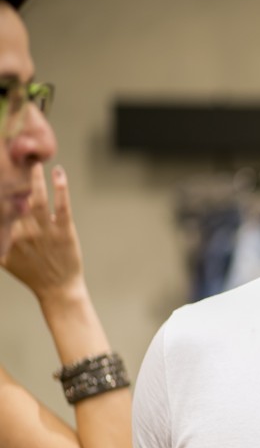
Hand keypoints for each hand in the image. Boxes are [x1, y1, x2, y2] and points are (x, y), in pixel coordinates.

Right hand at [0, 164, 85, 304]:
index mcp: (8, 236)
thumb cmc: (31, 272)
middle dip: (12, 178)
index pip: (0, 207)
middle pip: (15, 199)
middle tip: (11, 157)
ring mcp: (44, 230)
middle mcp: (23, 231)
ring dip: (34, 177)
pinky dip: (60, 188)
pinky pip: (61, 206)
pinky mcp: (64, 231)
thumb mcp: (5, 258)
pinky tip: (58, 172)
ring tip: (33, 160)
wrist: (58, 289)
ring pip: (37, 199)